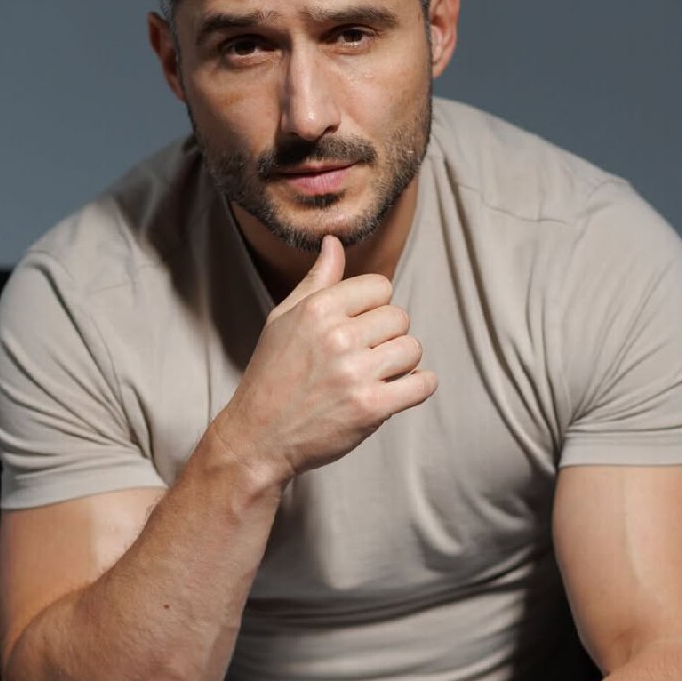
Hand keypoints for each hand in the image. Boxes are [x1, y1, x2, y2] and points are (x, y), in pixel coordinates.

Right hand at [214, 235, 436, 486]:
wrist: (259, 437)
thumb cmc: (271, 377)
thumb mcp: (282, 320)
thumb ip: (316, 281)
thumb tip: (334, 242)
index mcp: (318, 310)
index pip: (379, 287)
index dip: (373, 307)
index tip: (357, 328)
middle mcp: (338, 337)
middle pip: (399, 318)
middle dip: (386, 337)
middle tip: (362, 357)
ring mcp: (356, 373)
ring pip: (412, 349)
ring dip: (401, 364)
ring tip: (375, 376)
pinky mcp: (371, 407)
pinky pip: (422, 385)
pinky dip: (419, 387)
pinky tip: (400, 390)